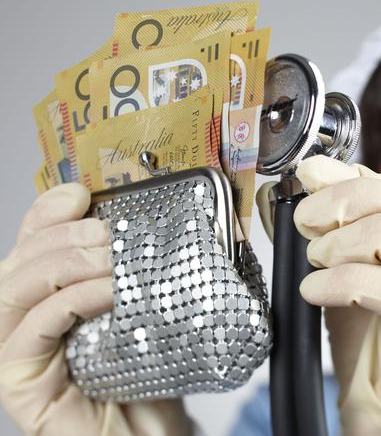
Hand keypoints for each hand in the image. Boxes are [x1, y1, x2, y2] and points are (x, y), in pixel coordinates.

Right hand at [0, 184, 192, 435]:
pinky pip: (32, 331)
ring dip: (64, 263)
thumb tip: (166, 225)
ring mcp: (19, 356)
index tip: (80, 194)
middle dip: (61, 234)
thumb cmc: (151, 380)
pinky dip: (70, 301)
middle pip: (18, 261)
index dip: (46, 212)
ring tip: (111, 258)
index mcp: (50, 301)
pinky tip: (109, 294)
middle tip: (107, 232)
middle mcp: (25, 325)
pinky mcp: (22, 387)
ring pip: (12, 291)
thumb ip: (140, 274)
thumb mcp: (146, 314)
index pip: (32, 245)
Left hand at [289, 156, 380, 433]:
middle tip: (307, 221)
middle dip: (347, 202)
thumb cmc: (378, 334)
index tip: (308, 180)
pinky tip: (315, 289)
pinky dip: (347, 282)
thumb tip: (309, 174)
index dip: (350, 179)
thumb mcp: (351, 267)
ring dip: (350, 241)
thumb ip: (336, 221)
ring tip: (316, 258)